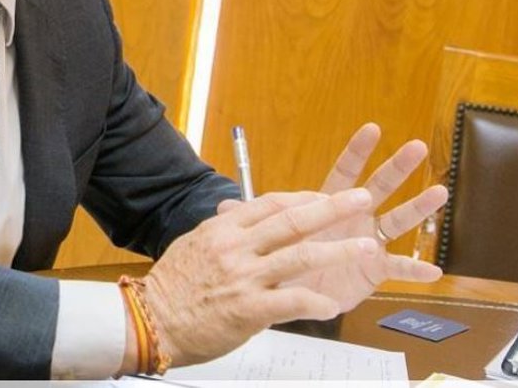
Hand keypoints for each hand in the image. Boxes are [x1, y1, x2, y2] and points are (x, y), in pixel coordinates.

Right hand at [142, 188, 382, 365]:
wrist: (150, 320)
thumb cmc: (171, 287)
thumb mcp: (194, 245)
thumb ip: (222, 232)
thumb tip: (238, 217)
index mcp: (223, 228)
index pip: (271, 204)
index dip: (303, 198)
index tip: (326, 196)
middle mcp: (236, 247)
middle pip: (293, 220)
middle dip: (332, 208)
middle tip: (361, 198)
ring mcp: (244, 277)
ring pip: (301, 256)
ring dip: (339, 251)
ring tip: (367, 248)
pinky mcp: (249, 309)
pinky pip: (293, 301)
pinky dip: (317, 303)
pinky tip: (333, 306)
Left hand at [219, 123, 447, 311]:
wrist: (287, 294)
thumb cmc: (280, 257)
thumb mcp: (262, 238)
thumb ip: (249, 221)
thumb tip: (221, 204)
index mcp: (327, 205)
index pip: (343, 173)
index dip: (356, 152)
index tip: (372, 128)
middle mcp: (352, 218)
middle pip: (377, 187)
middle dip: (397, 167)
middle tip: (417, 146)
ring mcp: (365, 242)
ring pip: (396, 221)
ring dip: (418, 208)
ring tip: (439, 192)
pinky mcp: (372, 271)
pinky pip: (397, 269)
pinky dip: (416, 270)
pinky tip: (434, 269)